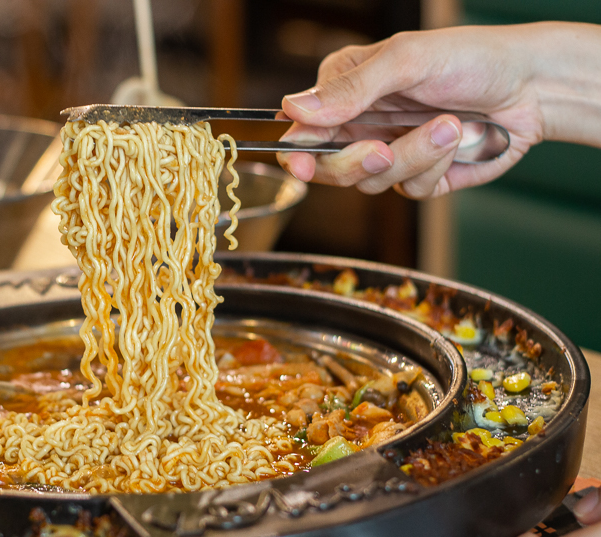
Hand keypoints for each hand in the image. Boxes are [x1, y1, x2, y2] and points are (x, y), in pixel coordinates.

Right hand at [278, 22, 600, 198]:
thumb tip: (293, 108)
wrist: (532, 85)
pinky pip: (410, 190)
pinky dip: (436, 167)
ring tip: (448, 124)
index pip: (302, 131)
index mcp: (344, 91)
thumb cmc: (470, 58)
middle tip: (383, 150)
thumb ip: (350, 88)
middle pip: (329, 168)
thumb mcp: (406, 60)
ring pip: (371, 183)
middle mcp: (360, 126)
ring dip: (413, 156)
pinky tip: (458, 139)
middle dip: (357, 163)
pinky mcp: (418, 178)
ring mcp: (389, 154)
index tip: (302, 165)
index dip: (297, 153)